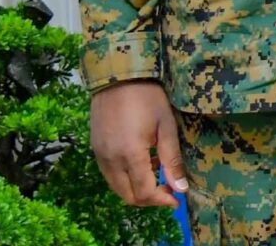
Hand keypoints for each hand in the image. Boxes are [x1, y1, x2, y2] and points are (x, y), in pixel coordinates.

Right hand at [90, 80, 184, 207]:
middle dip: (149, 199)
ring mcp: (100, 155)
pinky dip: (125, 178)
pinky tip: (141, 163)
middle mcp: (110, 160)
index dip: (161, 200)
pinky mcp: (95, 149)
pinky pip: (109, 174)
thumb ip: (172, 160)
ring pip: (117, 187)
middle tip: (168, 189)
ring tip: (156, 173)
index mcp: (130, 155)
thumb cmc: (148, 97)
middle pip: (128, 196)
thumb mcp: (166, 126)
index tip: (177, 198)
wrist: (118, 75)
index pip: (144, 193)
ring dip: (136, 189)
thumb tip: (181, 189)